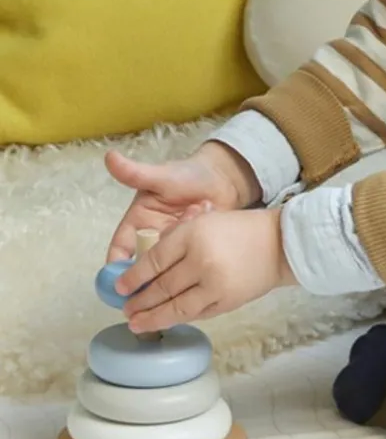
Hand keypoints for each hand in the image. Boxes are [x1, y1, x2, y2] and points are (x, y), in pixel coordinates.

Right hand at [105, 141, 261, 263]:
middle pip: (146, 264)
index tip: (123, 282)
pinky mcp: (196, 249)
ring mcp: (176, 246)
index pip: (121, 251)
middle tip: (172, 242)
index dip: (119, 269)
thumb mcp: (161, 176)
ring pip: (171, 259)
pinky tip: (207, 211)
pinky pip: (193, 255)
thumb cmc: (187, 174)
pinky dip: (200, 238)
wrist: (223, 177)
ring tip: (194, 210)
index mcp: (137, 224)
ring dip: (182, 240)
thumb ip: (135, 173)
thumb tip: (109, 156)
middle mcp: (154, 239)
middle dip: (158, 259)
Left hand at [116, 208, 296, 332]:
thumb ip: (177, 239)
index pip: (153, 260)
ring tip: (137, 324)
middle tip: (126, 309)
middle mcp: (201, 260)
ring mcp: (214, 285)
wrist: (280, 244)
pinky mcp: (226, 302)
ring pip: (175, 308)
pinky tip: (167, 320)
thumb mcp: (205, 221)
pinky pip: (196, 314)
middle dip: (139, 302)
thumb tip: (147, 267)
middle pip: (160, 287)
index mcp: (193, 234)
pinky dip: (178, 318)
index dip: (132, 277)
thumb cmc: (241, 229)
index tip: (119, 287)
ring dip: (152, 318)